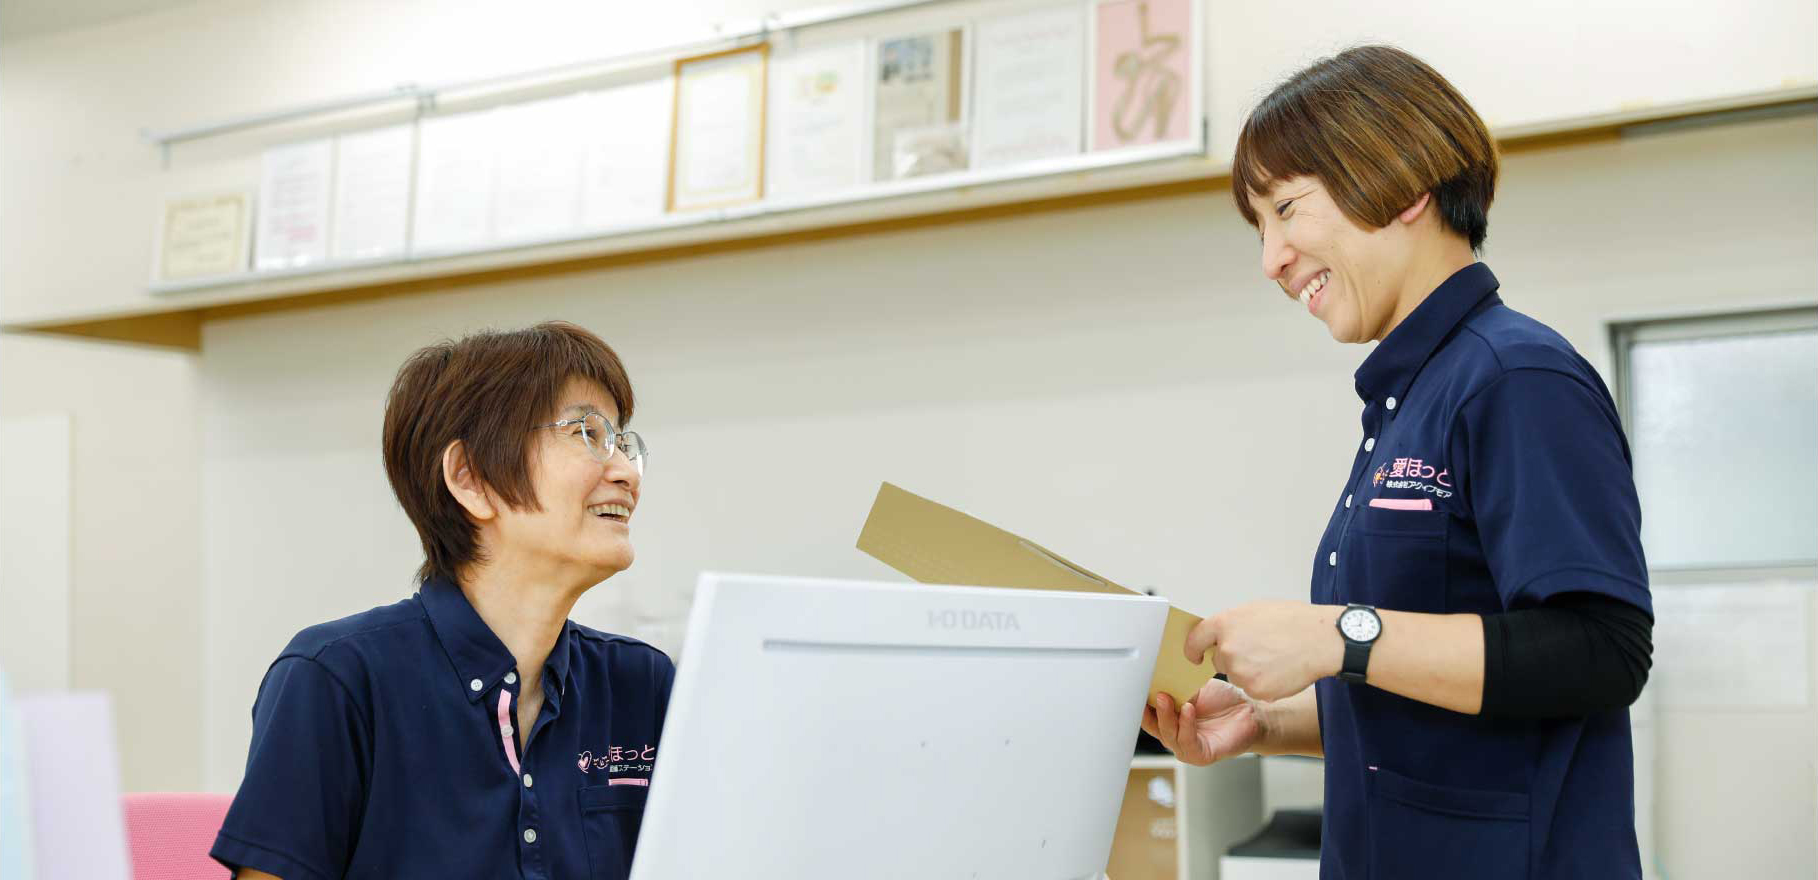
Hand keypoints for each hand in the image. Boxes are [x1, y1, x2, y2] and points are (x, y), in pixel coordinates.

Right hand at [1140, 678, 1261, 765]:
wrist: (1252, 713)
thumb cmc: (1224, 702)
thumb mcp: (1196, 689)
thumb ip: (1178, 687)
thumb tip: (1160, 674)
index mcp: (1170, 719)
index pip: (1148, 713)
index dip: (1140, 701)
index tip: (1135, 686)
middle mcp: (1175, 735)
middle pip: (1153, 725)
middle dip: (1148, 708)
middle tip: (1150, 691)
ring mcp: (1186, 747)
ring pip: (1168, 734)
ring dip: (1166, 715)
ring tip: (1166, 698)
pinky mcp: (1200, 755)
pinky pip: (1188, 741)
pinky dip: (1185, 724)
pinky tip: (1188, 709)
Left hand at [1184, 601, 1340, 701]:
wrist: (1320, 641)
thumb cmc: (1294, 622)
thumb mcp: (1256, 610)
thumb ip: (1233, 624)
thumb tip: (1222, 634)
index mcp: (1225, 624)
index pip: (1195, 639)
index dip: (1193, 649)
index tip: (1194, 656)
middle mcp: (1227, 648)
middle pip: (1219, 661)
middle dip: (1233, 659)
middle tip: (1259, 651)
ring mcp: (1240, 671)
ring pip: (1237, 676)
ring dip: (1249, 672)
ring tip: (1274, 658)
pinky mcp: (1254, 690)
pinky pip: (1252, 689)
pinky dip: (1263, 684)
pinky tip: (1280, 671)